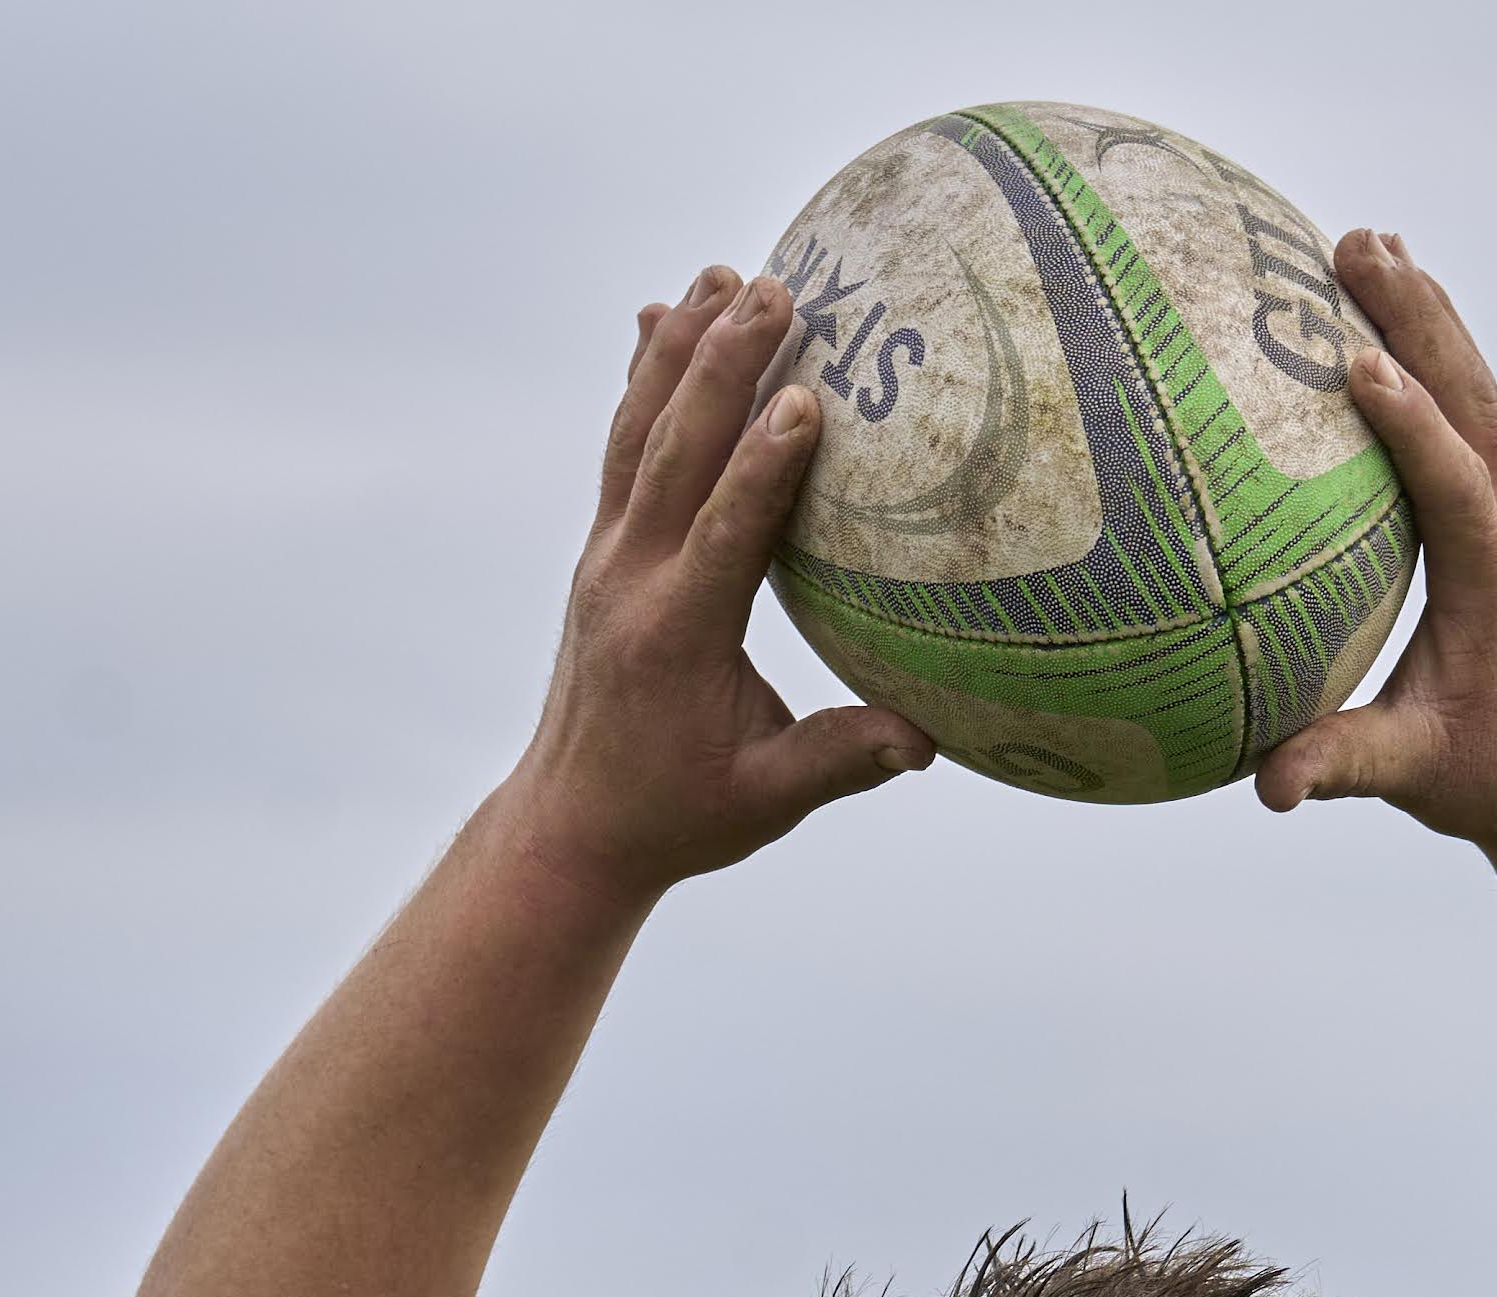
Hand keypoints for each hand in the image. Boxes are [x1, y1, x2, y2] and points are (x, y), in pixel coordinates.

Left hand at [498, 269, 930, 896]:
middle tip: (773, 287)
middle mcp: (630, 579)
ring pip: (638, 431)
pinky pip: (623, 446)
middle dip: (722, 363)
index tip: (804, 396)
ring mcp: (607, 556)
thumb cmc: (679, 816)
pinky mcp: (604, 549)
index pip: (723, 532)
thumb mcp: (766, 800)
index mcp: (677, 634)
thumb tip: (924, 741)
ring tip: (721, 273)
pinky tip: (659, 316)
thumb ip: (840, 762)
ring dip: (679, 347)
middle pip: (673, 452)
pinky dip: (643, 378)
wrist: (572, 825)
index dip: (763, 464)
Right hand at [1254, 232, 1496, 858]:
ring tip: (1373, 243)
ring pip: (1481, 397)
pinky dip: (1437, 362)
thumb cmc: (1493, 783)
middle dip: (1420, 319)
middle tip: (1357, 243)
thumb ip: (1342, 765)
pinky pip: (1473, 421)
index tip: (1356, 362)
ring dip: (1431, 318)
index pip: (1455, 484)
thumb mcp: (1415, 776)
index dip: (1410, 422)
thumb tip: (1267, 785)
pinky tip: (1393, 320)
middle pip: (1476, 403)